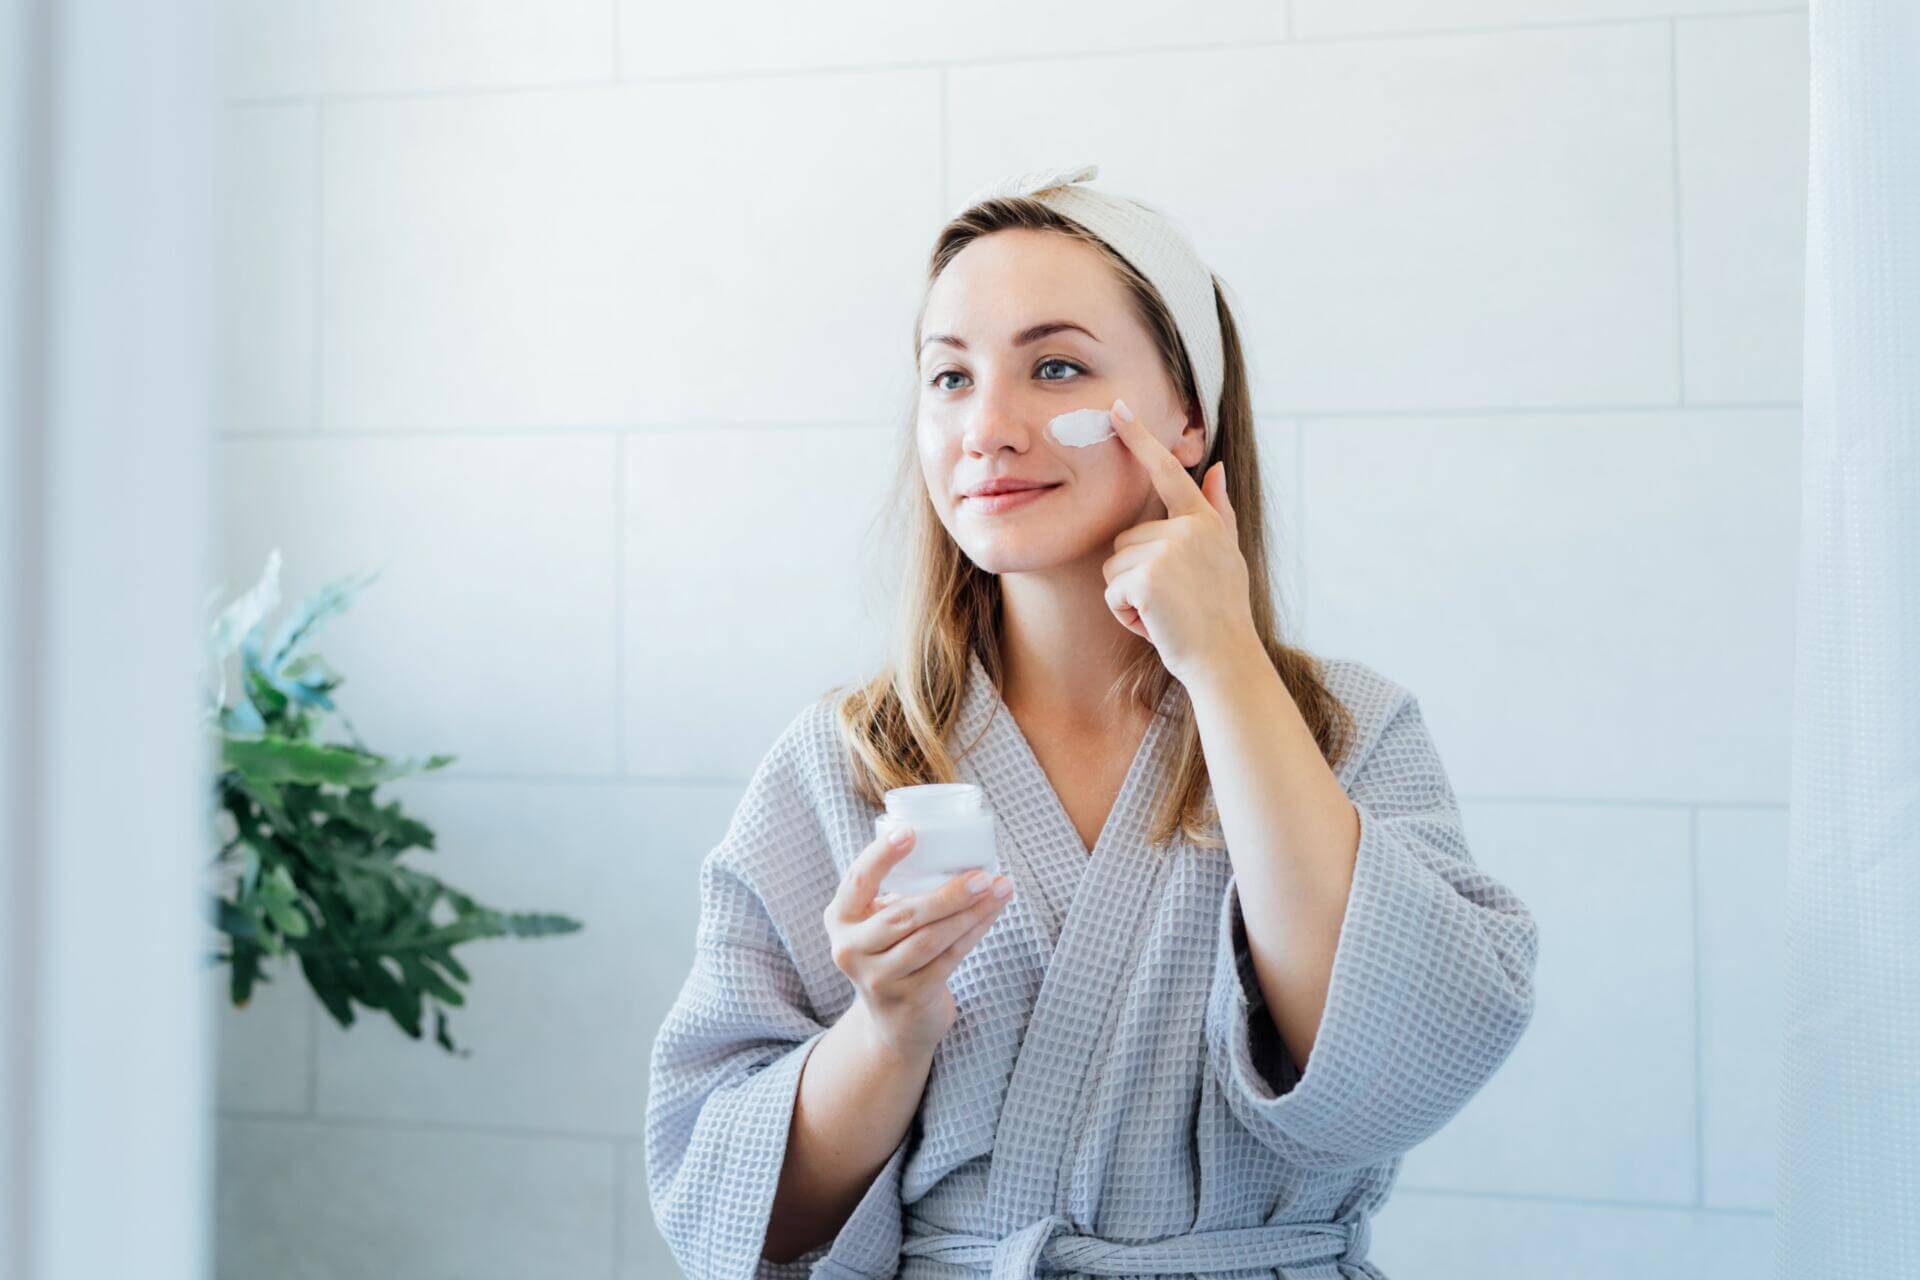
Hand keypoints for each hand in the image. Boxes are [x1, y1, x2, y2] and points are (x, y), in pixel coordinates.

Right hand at [822, 827, 1014, 1059]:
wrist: (892, 1023)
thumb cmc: (892, 955)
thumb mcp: (878, 924)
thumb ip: (899, 894)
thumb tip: (957, 853)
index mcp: (840, 918)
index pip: (858, 880)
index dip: (882, 855)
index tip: (911, 832)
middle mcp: (850, 949)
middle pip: (904, 915)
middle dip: (949, 893)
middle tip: (983, 874)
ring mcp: (878, 978)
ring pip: (930, 938)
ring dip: (970, 912)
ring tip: (999, 889)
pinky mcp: (908, 997)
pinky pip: (948, 958)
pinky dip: (974, 932)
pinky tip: (992, 914)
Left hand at [1100, 396, 1259, 685]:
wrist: (1225, 660)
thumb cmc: (1221, 614)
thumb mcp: (1225, 556)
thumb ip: (1217, 510)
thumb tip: (1216, 466)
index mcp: (1202, 521)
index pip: (1167, 472)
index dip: (1140, 438)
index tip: (1117, 408)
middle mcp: (1187, 529)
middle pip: (1124, 541)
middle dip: (1135, 577)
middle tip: (1171, 603)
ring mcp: (1168, 551)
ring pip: (1114, 567)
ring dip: (1128, 598)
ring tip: (1164, 613)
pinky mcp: (1148, 577)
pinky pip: (1112, 592)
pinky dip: (1125, 616)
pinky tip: (1154, 625)